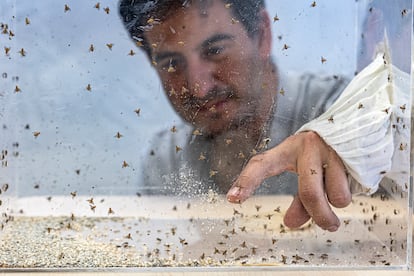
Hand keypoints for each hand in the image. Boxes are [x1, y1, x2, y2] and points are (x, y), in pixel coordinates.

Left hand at [226, 131, 350, 231]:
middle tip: (328, 225)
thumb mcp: (306, 175)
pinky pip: (353, 188)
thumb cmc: (323, 156)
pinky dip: (352, 192)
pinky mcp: (352, 152)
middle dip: (319, 215)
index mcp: (287, 149)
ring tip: (339, 191)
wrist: (359, 126)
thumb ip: (300, 201)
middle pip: (308, 193)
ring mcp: (330, 148)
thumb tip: (291, 224)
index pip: (261, 163)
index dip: (247, 181)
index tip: (233, 199)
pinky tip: (351, 177)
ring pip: (335, 195)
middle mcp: (306, 145)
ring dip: (339, 204)